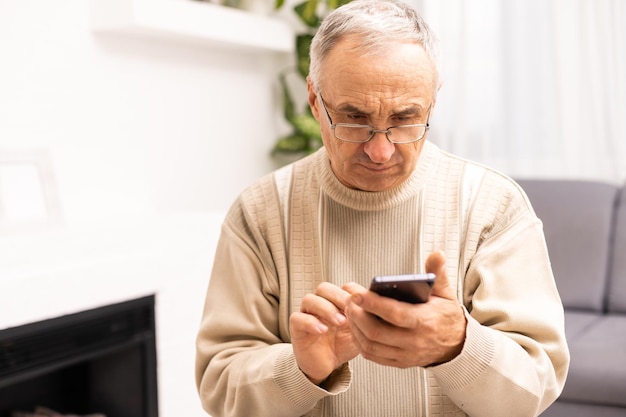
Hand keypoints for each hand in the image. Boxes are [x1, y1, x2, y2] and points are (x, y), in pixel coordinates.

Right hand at [290, 282, 359, 384]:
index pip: (342, 287)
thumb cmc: (343, 345)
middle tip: (350, 310)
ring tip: (340, 322)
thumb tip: (379, 307)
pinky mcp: (296, 328)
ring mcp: (307, 314)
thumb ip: (366, 319)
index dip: (352, 293)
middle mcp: (320, 304)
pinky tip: (323, 330)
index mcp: (336, 302)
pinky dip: (310, 322)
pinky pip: (298, 318)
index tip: (363, 304)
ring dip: (326, 308)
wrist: (327, 366)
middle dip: (338, 297)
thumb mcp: (359, 332)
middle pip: (324, 288)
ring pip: (309, 299)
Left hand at [344, 251, 465, 367]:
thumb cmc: (445, 315)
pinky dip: (359, 341)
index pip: (395, 314)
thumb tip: (437, 254)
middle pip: (377, 332)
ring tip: (349, 310)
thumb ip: (437, 272)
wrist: (456, 343)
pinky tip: (355, 327)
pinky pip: (373, 355)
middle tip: (349, 300)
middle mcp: (415, 341)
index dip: (374, 304)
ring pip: (371, 345)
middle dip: (357, 315)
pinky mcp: (399, 362)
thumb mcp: (445, 292)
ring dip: (355, 327)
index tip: (358, 293)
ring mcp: (406, 354)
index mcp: (425, 321)